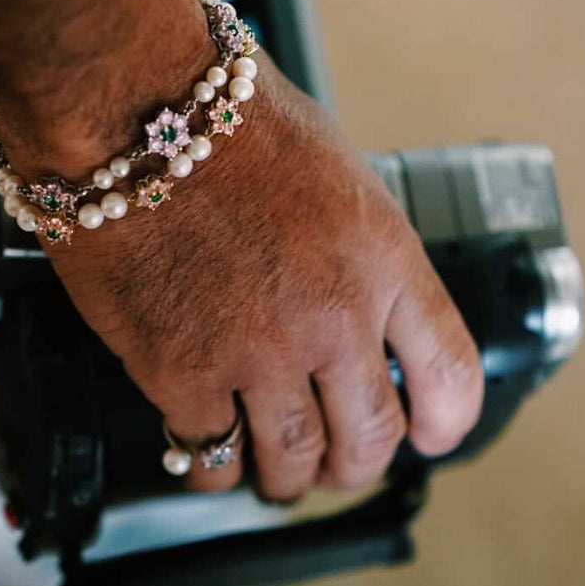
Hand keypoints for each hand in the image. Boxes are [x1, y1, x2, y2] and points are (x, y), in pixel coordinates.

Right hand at [40, 49, 483, 501]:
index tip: (430, 433)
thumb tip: (357, 296)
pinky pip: (210, 457)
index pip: (450, 372)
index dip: (445, 420)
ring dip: (288, 479)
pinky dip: (212, 466)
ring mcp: (259, 353)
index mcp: (384, 258)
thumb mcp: (335, 169)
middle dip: (357, 464)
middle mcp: (335, 316)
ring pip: (293, 463)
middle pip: (372, 437)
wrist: (133, 106)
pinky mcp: (183, 374)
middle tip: (340, 464)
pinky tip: (207, 451)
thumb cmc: (225, 114)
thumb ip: (356, 247)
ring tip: (275, 475)